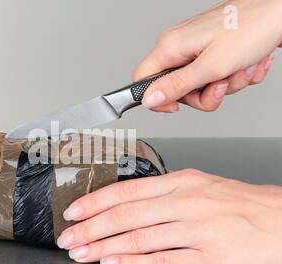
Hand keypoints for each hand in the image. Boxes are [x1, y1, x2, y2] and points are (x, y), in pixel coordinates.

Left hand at [57, 169, 281, 263]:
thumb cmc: (242, 203)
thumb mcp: (200, 186)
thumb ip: (165, 195)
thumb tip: (128, 205)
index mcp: (181, 182)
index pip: (127, 191)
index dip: (96, 202)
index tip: (74, 211)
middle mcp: (185, 201)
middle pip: (126, 215)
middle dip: (91, 227)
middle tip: (67, 236)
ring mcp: (196, 229)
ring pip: (139, 237)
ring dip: (104, 246)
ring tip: (82, 252)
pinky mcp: (209, 257)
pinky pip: (163, 260)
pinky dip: (134, 263)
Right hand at [134, 0, 281, 112]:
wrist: (281, 11)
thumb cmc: (251, 27)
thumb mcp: (211, 65)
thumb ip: (177, 86)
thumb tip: (149, 99)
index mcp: (170, 47)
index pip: (142, 81)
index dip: (156, 99)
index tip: (177, 106)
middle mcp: (180, 48)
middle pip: (177, 90)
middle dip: (203, 94)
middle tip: (220, 83)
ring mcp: (198, 50)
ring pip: (201, 87)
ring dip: (226, 84)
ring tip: (239, 66)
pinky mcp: (214, 52)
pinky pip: (218, 79)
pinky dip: (236, 76)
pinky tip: (247, 61)